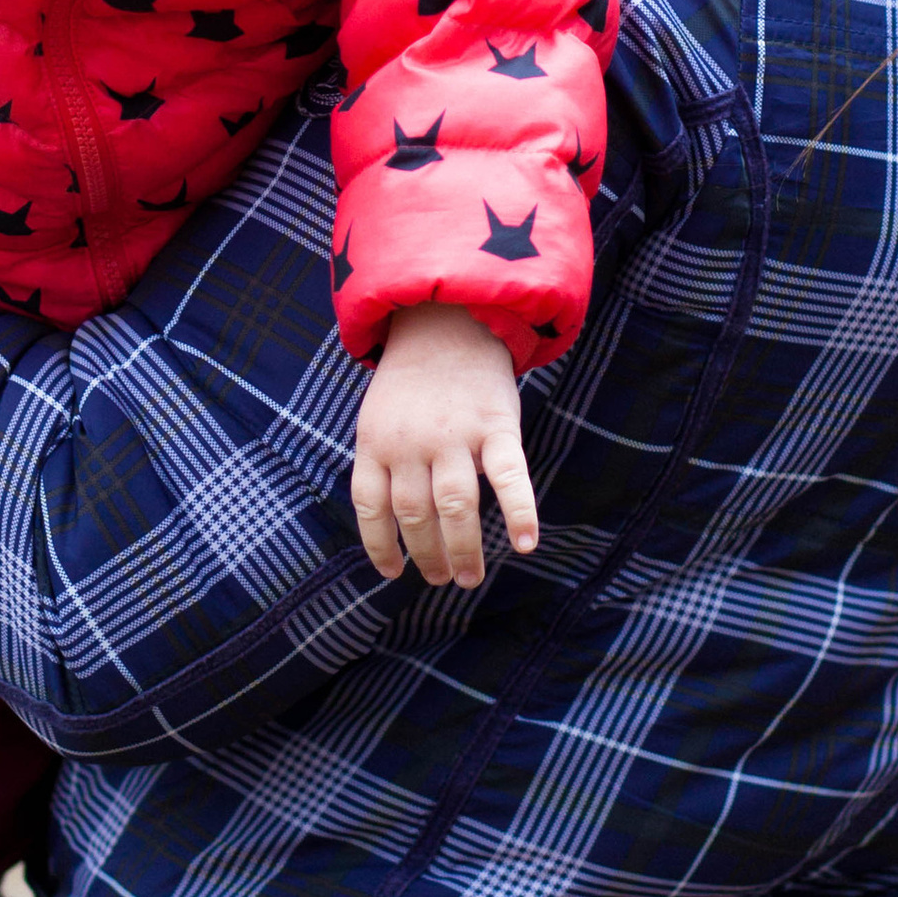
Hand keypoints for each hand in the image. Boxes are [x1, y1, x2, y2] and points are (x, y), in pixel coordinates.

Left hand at [350, 304, 537, 589]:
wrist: (449, 317)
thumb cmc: (415, 378)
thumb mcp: (380, 414)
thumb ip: (383, 460)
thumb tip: (390, 523)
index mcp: (376, 440)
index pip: (371, 507)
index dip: (380, 546)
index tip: (394, 573)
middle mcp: (411, 442)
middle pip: (415, 514)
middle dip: (428, 555)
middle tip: (442, 579)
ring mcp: (454, 433)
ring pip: (456, 506)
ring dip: (463, 550)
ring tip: (470, 578)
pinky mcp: (495, 424)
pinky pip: (508, 476)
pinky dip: (519, 512)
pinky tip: (526, 544)